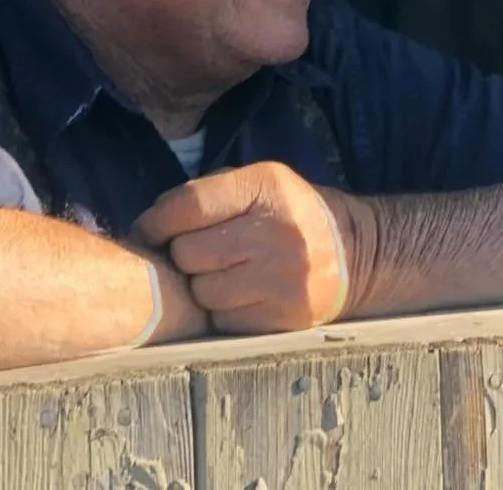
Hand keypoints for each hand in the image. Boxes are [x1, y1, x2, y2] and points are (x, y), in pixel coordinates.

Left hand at [131, 161, 359, 333]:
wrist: (356, 254)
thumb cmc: (291, 214)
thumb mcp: (260, 182)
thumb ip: (208, 192)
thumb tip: (151, 221)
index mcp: (266, 187)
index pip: (190, 206)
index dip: (156, 221)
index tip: (147, 230)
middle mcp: (275, 231)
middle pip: (189, 252)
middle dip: (181, 254)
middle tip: (193, 253)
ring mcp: (282, 278)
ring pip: (203, 291)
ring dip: (200, 285)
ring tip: (219, 274)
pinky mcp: (285, 317)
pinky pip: (224, 320)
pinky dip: (222, 310)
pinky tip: (239, 295)